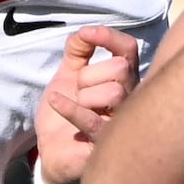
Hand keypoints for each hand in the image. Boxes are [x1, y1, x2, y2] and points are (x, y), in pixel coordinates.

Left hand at [39, 25, 140, 183]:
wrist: (54, 153)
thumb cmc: (68, 113)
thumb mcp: (67, 76)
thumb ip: (77, 51)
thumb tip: (83, 31)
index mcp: (121, 80)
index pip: (129, 50)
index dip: (110, 37)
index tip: (87, 34)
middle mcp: (129, 99)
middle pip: (120, 69)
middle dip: (89, 75)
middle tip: (78, 90)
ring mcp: (122, 123)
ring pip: (114, 93)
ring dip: (84, 97)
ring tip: (79, 108)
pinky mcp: (106, 145)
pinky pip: (92, 120)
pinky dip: (70, 108)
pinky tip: (55, 102)